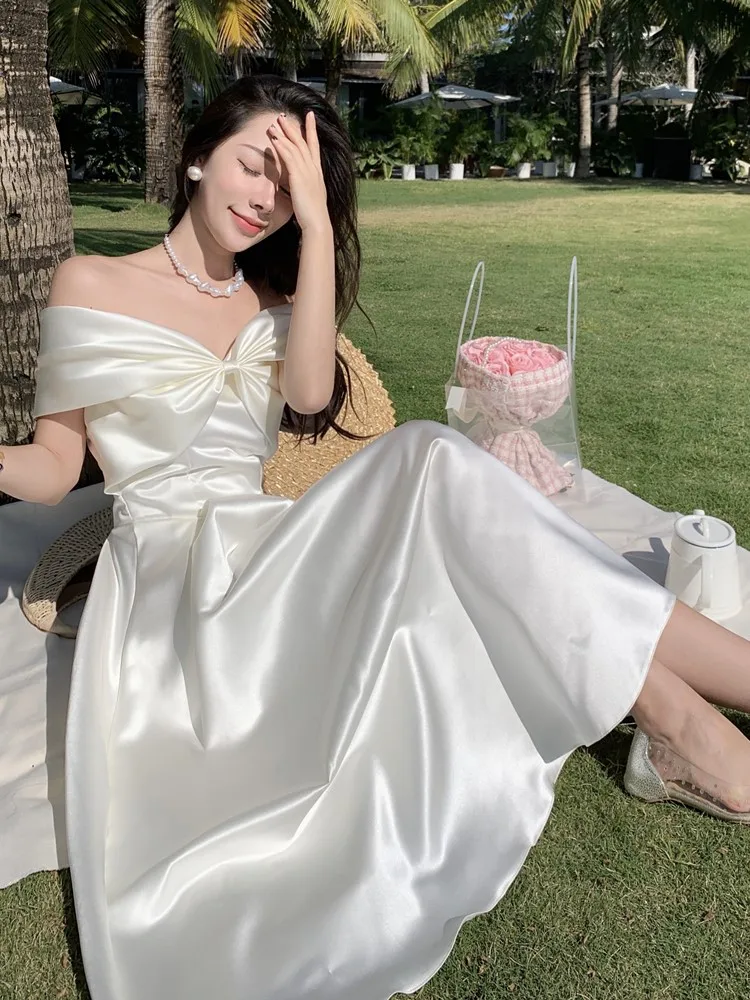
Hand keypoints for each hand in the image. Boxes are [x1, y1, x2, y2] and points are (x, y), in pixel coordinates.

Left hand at [267, 111, 329, 234]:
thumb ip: (304, 187)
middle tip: (283, 115)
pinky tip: (274, 139)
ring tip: (274, 124)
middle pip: (303, 142)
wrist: (317, 223)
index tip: (309, 116)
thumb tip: (299, 186)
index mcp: (317, 173)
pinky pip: (289, 157)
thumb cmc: (312, 215)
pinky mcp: (299, 177)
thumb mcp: (309, 197)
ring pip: (295, 146)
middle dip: (294, 128)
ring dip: (284, 134)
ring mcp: (307, 172)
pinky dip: (282, 146)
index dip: (311, 130)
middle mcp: (314, 169)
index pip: (314, 146)